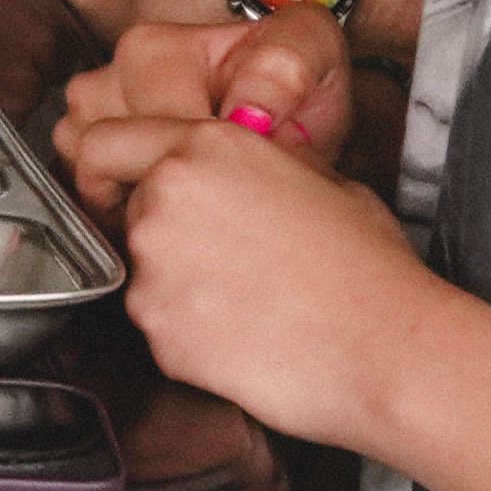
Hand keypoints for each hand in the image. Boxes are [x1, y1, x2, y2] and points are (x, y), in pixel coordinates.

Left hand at [59, 18, 434, 436]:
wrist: (385, 349)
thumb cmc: (368, 269)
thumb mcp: (323, 180)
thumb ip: (258, 164)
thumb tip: (242, 169)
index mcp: (206, 147)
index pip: (105, 142)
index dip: (112, 169)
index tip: (124, 188)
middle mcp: (166, 198)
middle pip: (124, 210)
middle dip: (157, 231)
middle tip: (219, 259)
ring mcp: (154, 269)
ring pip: (139, 272)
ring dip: (176, 285)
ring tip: (246, 302)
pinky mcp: (156, 332)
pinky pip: (158, 327)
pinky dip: (189, 334)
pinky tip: (244, 335)